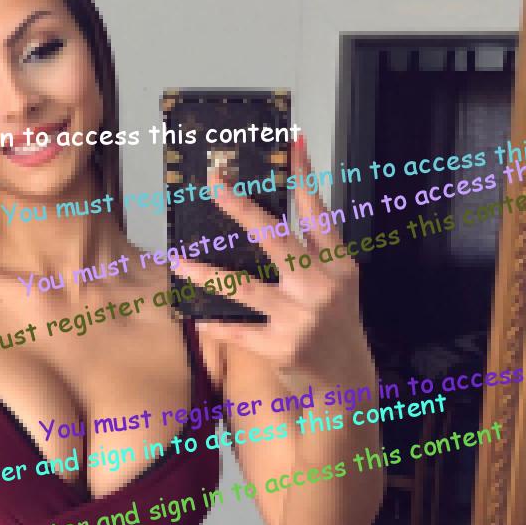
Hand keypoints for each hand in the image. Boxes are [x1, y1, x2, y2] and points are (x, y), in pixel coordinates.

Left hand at [174, 136, 374, 390]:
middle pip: (276, 237)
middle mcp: (321, 285)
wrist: (346, 383)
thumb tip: (276, 217)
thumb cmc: (334, 327)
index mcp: (337, 265)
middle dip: (243, 208)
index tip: (291, 141)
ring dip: (207, 274)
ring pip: (244, 287)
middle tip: (215, 185)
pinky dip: (216, 324)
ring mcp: (301, 317)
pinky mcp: (282, 347)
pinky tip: (196, 316)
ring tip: (179, 263)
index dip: (306, 175)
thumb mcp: (337, 285)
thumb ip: (316, 252)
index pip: (320, 212)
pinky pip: (238, 330)